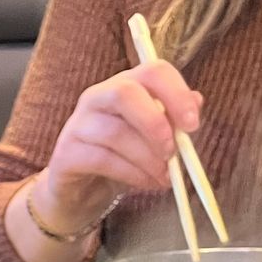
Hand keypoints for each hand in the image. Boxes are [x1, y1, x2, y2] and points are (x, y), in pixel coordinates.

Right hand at [34, 59, 203, 231]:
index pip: (153, 72)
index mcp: (125, 85)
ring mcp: (77, 124)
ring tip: (164, 176)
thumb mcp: (155, 136)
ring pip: (115, 132)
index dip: (177, 94)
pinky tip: (145, 182)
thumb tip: (195, 102)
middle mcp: (97, 97)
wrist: (83, 190)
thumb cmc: (124, 156)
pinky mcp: (65, 153)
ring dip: (147, 158)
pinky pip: (102, 159)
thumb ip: (174, 118)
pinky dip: (131, 173)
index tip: (193, 125)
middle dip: (155, 123)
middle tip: (172, 152)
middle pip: (125, 93)